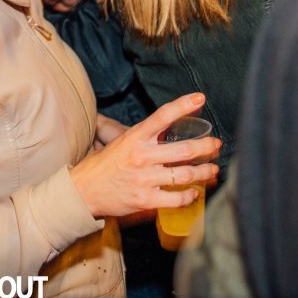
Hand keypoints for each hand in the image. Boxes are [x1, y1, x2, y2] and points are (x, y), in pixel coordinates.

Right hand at [70, 93, 219, 217]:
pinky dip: (190, 196)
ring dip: (205, 172)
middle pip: (184, 150)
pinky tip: (194, 193)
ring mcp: (144, 179)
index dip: (183, 105)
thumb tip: (166, 130)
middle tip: (216, 144)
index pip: (162, 116)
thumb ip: (143, 138)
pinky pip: (177, 198)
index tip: (200, 98)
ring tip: (213, 170)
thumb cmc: (102, 166)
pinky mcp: (145, 199)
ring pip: (185, 175)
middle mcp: (142, 156)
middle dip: (206, 147)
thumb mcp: (120, 143)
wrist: (82, 192)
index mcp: (135, 137)